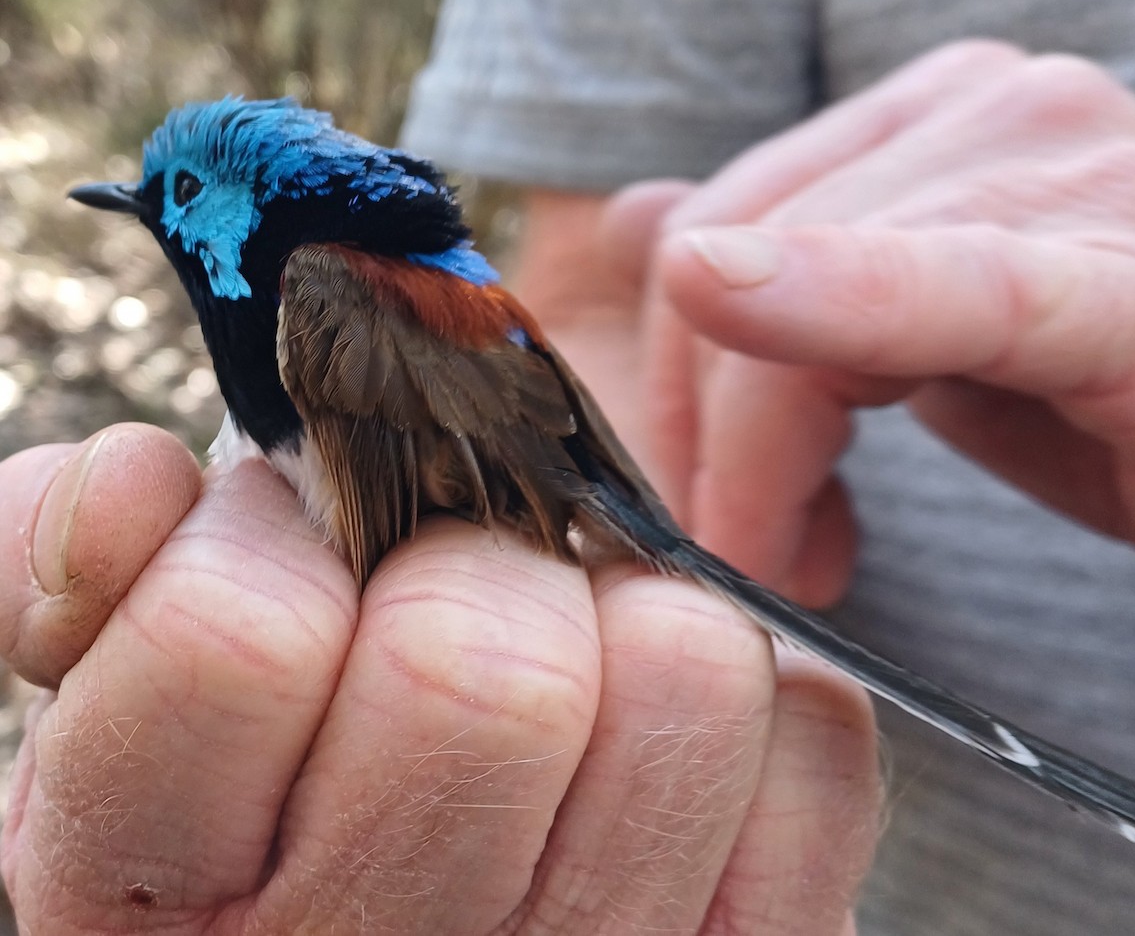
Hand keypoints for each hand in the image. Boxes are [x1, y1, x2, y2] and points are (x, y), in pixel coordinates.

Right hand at [0, 424, 878, 934]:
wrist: (409, 904)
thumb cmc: (256, 767)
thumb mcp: (117, 675)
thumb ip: (82, 565)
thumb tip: (143, 479)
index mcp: (166, 879)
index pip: (240, 640)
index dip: (275, 535)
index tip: (296, 537)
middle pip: (489, 673)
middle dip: (472, 567)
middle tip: (452, 587)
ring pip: (682, 681)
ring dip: (628, 614)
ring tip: (572, 647)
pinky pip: (814, 742)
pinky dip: (757, 695)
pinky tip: (660, 727)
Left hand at [614, 41, 1134, 594]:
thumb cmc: (1102, 406)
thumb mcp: (913, 335)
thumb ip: (795, 271)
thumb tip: (644, 225)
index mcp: (938, 114)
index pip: (727, 212)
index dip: (673, 367)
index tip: (683, 492)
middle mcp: (1004, 106)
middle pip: (749, 244)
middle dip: (708, 426)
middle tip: (739, 552)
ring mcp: (1079, 176)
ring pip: (816, 288)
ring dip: (767, 456)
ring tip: (803, 561)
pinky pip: (962, 294)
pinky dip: (844, 304)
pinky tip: (730, 302)